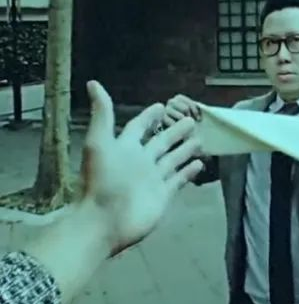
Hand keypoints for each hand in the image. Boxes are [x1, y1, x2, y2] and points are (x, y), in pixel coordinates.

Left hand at [79, 81, 204, 256]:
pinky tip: (200, 163)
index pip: (139, 127)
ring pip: (172, 159)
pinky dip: (189, 172)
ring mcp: (153, 179)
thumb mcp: (99, 142)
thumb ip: (103, 114)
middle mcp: (140, 161)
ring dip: (185, 149)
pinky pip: (178, 180)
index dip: (149, 116)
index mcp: (124, 148)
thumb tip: (93, 82)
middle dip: (174, 131)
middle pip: (160, 142)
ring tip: (200, 139)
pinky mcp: (163, 194)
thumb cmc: (101, 181)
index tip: (161, 106)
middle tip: (191, 120)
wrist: (104, 220)